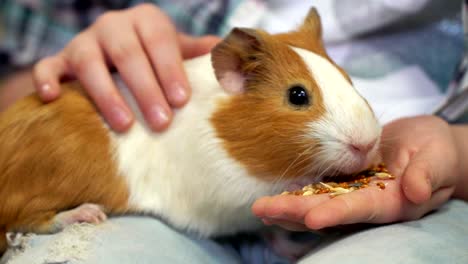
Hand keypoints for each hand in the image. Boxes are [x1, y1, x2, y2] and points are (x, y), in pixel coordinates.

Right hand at [33, 4, 219, 131]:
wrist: (114, 57)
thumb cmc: (154, 59)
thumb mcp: (177, 53)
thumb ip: (200, 54)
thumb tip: (234, 56)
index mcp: (146, 22)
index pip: (159, 41)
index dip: (170, 69)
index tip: (182, 100)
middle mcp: (113, 27)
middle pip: (127, 54)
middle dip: (145, 89)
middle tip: (161, 123)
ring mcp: (83, 42)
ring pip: (88, 61)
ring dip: (105, 94)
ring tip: (124, 125)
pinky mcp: (60, 60)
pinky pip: (48, 66)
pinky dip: (48, 79)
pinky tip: (53, 98)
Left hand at [252, 116, 458, 230]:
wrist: (424, 145)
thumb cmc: (435, 153)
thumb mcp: (436, 160)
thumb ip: (427, 174)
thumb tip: (417, 191)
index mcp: (388, 201)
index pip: (360, 208)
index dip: (337, 214)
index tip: (312, 218)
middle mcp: (364, 202)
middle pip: (327, 210)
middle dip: (296, 212)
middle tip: (265, 210)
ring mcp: (350, 193)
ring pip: (315, 203)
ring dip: (287, 207)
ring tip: (260, 208)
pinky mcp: (341, 182)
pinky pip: (315, 190)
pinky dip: (295, 193)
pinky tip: (273, 195)